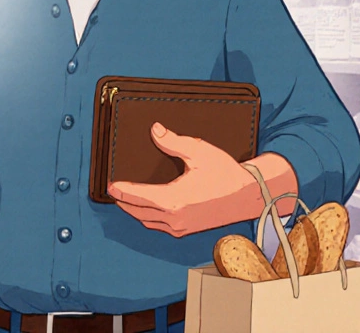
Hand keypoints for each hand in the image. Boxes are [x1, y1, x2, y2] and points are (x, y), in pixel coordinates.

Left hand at [108, 124, 271, 237]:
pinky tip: (148, 208)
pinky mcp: (187, 230)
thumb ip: (173, 142)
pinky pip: (160, 226)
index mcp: (174, 200)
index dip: (122, 190)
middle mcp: (174, 218)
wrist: (249, 196)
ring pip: (148, 221)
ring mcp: (181, 227)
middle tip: (114, 191)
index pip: (138, 196)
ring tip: (126, 199)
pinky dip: (149, 217)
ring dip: (135, 211)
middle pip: (138, 211)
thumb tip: (154, 130)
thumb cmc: (226, 173)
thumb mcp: (199, 152)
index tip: (110, 185)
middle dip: (124, 201)